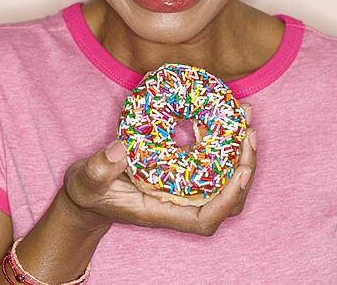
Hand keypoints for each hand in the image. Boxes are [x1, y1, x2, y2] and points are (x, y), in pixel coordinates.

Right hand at [63, 103, 255, 235]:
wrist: (91, 192)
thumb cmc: (90, 192)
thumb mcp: (88, 181)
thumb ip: (100, 169)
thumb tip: (121, 147)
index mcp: (162, 212)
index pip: (205, 219)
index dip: (227, 200)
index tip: (240, 172)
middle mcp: (179, 203)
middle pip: (226, 198)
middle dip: (244, 168)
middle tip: (248, 131)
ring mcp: (182, 188)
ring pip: (223, 178)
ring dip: (238, 150)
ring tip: (243, 116)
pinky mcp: (179, 172)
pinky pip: (209, 161)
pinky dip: (221, 141)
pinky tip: (222, 116)